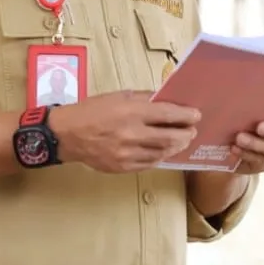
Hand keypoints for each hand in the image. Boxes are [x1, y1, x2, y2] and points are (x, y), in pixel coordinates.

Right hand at [50, 90, 200, 172]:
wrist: (67, 134)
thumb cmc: (93, 111)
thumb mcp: (119, 96)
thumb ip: (145, 99)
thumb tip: (167, 100)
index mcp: (131, 112)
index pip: (168, 114)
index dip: (186, 116)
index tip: (196, 115)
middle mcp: (131, 134)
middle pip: (170, 137)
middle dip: (186, 134)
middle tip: (192, 131)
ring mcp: (127, 153)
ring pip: (162, 152)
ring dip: (175, 146)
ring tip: (181, 140)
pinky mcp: (122, 167)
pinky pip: (149, 163)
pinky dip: (160, 156)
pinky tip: (163, 151)